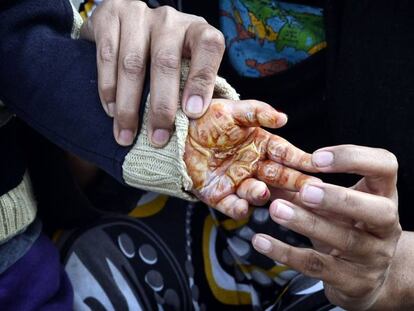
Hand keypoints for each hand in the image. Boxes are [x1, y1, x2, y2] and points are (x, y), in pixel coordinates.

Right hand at [80, 0, 224, 145]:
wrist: (128, 23)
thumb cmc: (166, 54)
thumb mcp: (188, 63)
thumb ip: (197, 87)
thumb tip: (203, 126)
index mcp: (196, 30)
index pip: (208, 46)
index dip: (202, 80)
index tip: (192, 112)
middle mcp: (169, 19)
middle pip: (165, 62)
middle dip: (161, 106)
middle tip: (158, 138)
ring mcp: (138, 14)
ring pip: (132, 64)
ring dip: (129, 106)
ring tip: (127, 135)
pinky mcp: (109, 15)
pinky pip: (107, 57)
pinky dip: (108, 89)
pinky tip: (111, 111)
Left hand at [184, 99, 318, 218]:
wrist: (177, 135)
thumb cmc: (206, 119)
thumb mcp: (232, 110)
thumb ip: (257, 112)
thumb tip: (283, 118)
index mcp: (260, 144)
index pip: (285, 153)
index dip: (301, 159)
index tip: (317, 165)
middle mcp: (253, 166)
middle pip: (279, 176)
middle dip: (295, 184)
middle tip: (310, 190)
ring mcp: (238, 182)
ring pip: (257, 193)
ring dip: (261, 194)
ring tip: (261, 190)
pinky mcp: (220, 196)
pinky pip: (233, 206)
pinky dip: (239, 208)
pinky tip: (242, 205)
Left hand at [252, 145, 401, 309]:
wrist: (362, 275)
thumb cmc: (346, 227)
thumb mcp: (332, 204)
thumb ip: (303, 186)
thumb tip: (266, 170)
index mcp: (383, 194)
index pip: (384, 166)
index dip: (354, 158)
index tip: (316, 158)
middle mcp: (386, 225)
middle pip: (375, 210)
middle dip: (338, 198)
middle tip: (305, 190)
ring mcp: (374, 256)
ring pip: (344, 239)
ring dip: (307, 223)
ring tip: (276, 209)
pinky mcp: (353, 281)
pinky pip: (317, 265)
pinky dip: (286, 253)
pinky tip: (261, 241)